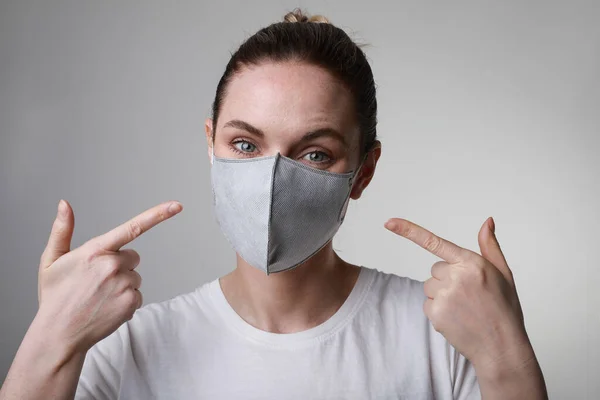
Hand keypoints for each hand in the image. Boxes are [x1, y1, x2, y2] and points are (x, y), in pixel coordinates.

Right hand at [35, 199, 182, 356]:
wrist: (58, 334)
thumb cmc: (55, 296)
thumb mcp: (52, 260)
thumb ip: (62, 230)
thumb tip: (65, 204)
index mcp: (95, 250)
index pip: (132, 227)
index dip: (158, 214)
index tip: (177, 205)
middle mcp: (113, 265)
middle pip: (132, 257)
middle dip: (120, 265)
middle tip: (97, 281)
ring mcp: (124, 284)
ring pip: (135, 277)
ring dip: (122, 284)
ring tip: (98, 296)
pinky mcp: (131, 302)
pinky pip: (137, 295)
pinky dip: (125, 301)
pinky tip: (106, 308)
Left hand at [384, 217, 528, 368]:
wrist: (502, 347)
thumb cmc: (503, 309)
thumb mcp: (503, 274)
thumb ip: (490, 246)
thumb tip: (487, 221)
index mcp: (472, 263)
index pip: (435, 242)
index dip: (408, 231)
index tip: (388, 222)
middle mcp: (456, 276)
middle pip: (435, 269)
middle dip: (447, 279)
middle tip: (468, 295)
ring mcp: (444, 295)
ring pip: (430, 286)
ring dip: (441, 295)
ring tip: (464, 308)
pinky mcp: (436, 313)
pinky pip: (427, 304)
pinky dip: (438, 310)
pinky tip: (457, 318)